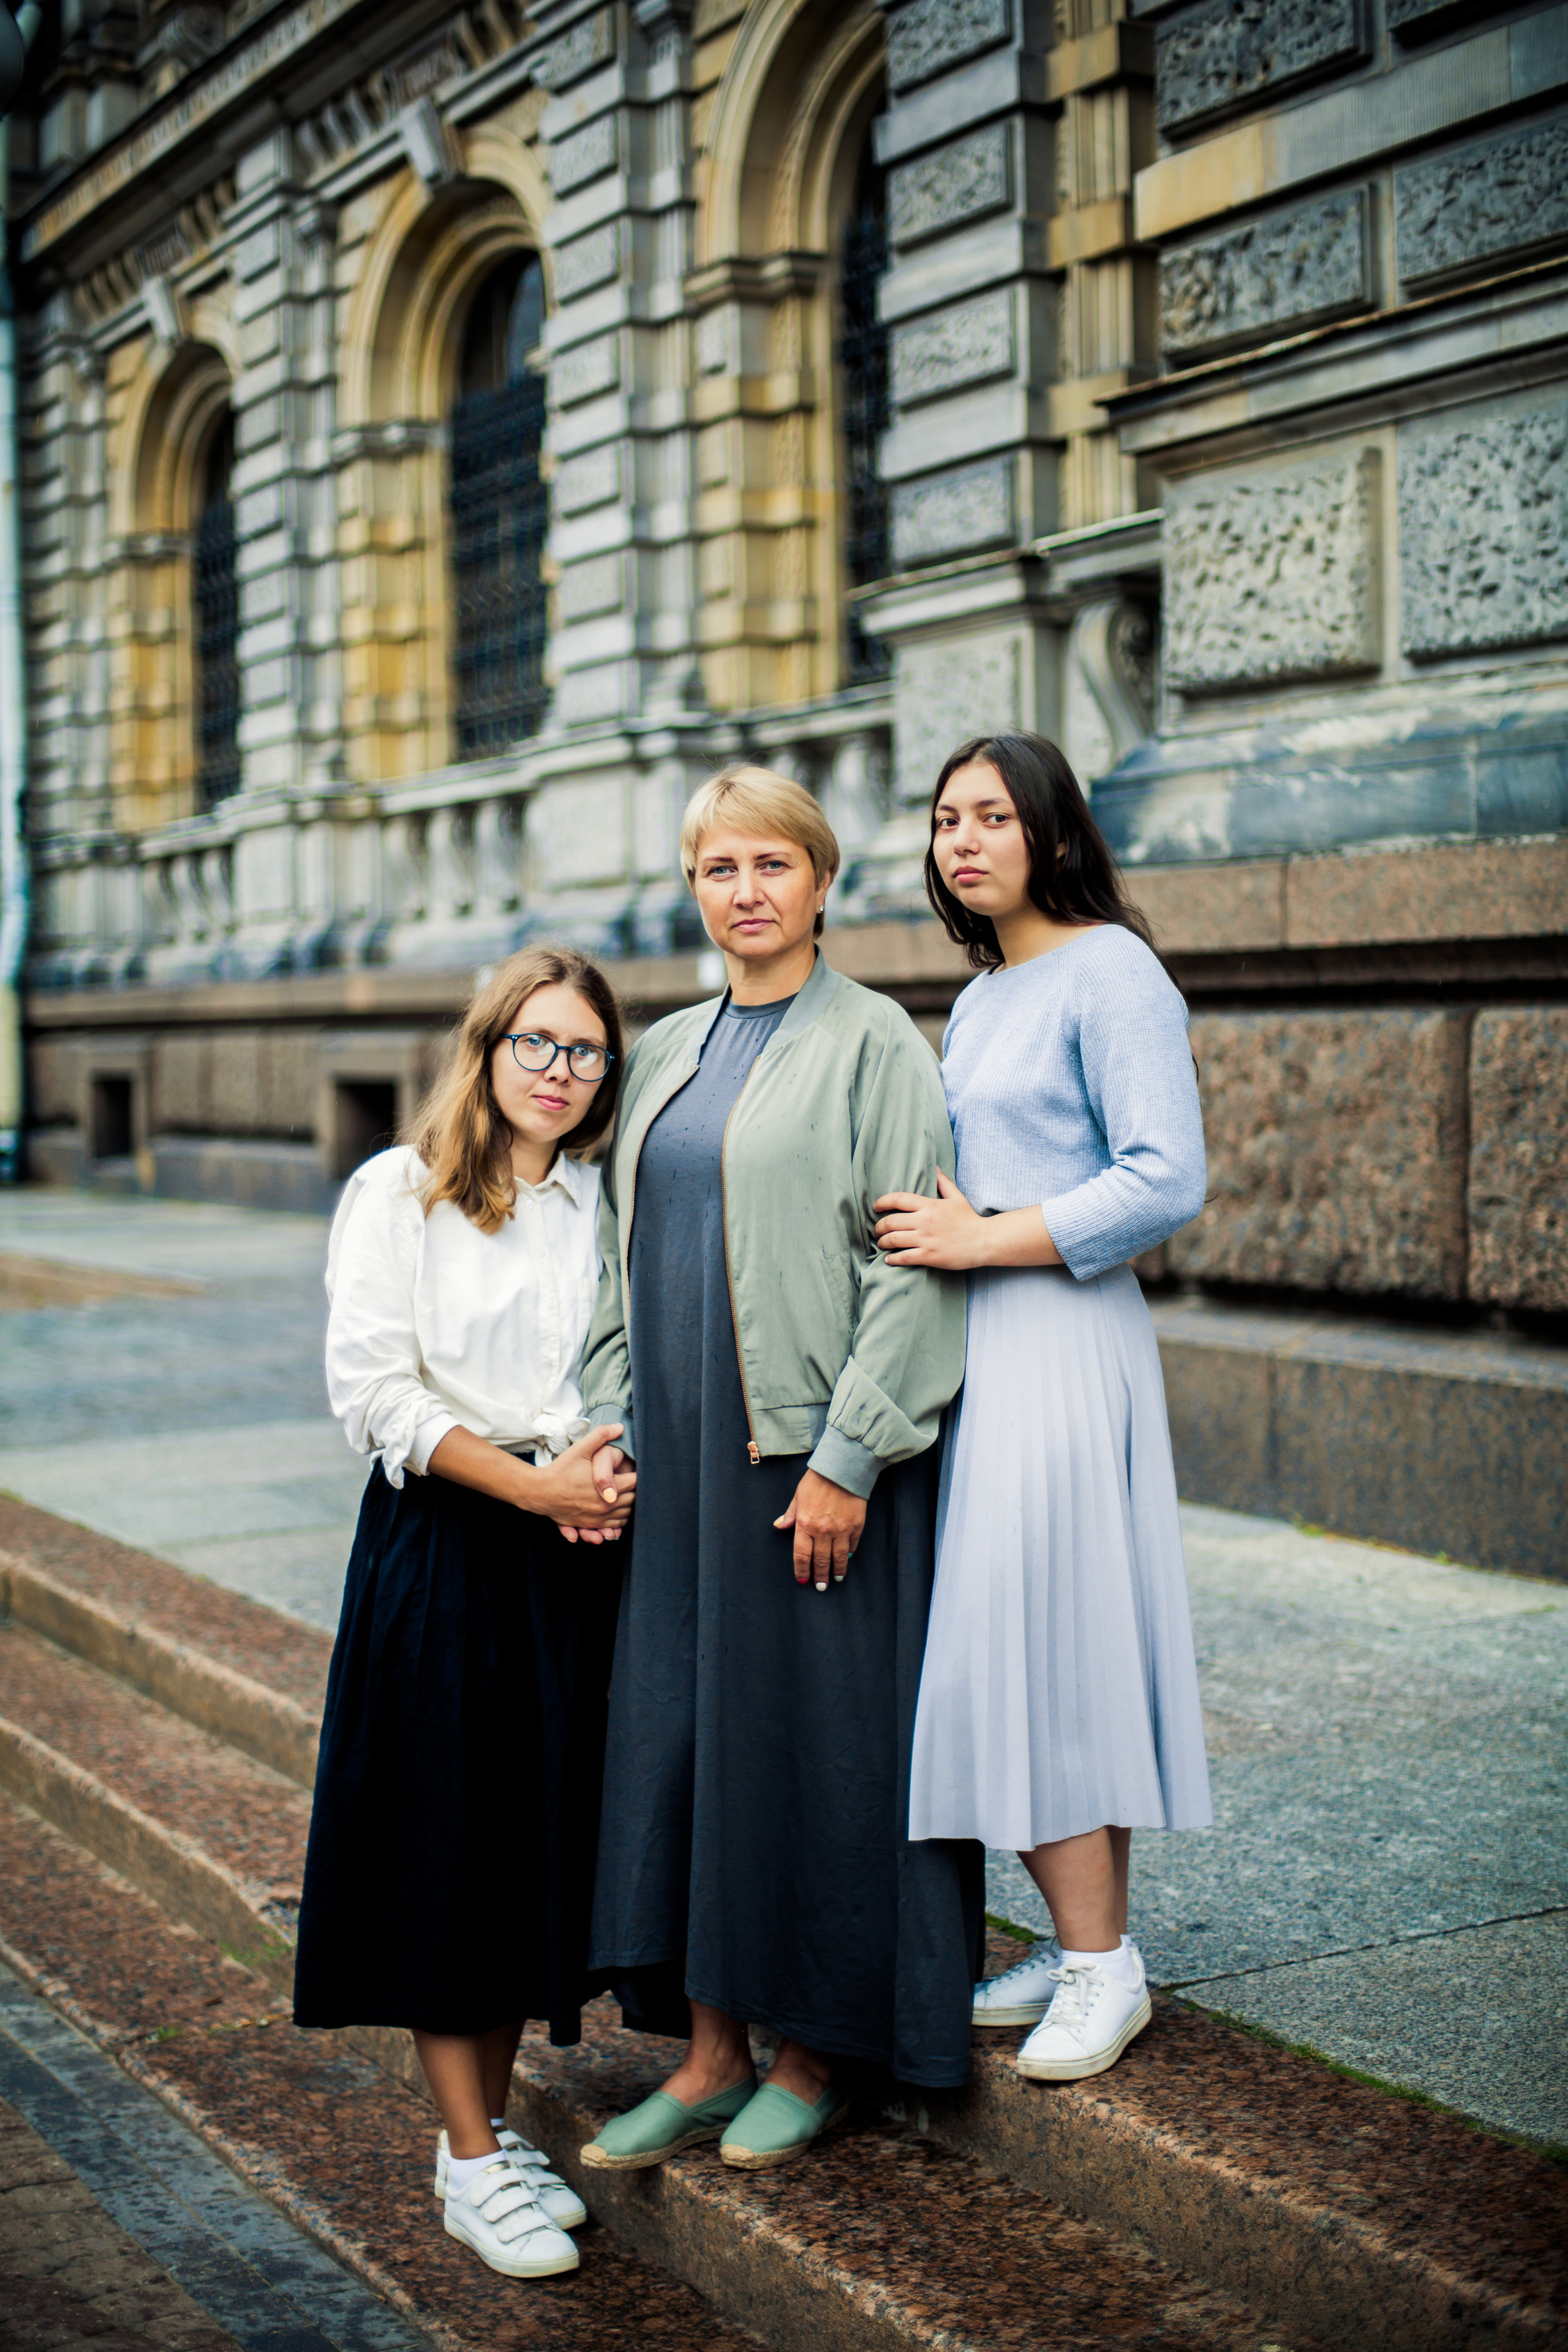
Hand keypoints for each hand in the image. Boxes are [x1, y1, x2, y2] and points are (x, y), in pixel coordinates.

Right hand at [531, 1425, 635, 1537]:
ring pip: (625, 1515)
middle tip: (628, 1479)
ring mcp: (599, 1518)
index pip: (635, 1482)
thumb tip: (620, 1427)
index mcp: (609, 1486)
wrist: (539, 1492)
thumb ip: (601, 1435)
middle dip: (633, 1490)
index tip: (632, 1468)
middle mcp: (606, 1505)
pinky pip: (613, 1526)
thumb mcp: (580, 1449)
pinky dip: (617, 1519)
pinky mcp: (590, 1525)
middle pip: (633, 1500)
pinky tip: (614, 1508)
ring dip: (627, 1505)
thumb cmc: (560, 1470)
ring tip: (622, 1493)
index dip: (636, 1474)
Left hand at [774, 1470, 866, 1591]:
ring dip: (836, 1571)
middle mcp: (822, 1531)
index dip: (801, 1570)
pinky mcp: (856, 1526)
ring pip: (838, 1558)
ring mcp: (841, 1530)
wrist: (843, 1468)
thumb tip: (779, 1526)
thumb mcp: (798, 1496)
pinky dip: (849, 1554)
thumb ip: (790, 1514)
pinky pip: (852, 1545)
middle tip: (820, 1587)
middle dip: (820, 1576)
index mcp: (805, 1524)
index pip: (801, 1555)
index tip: (802, 1580)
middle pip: (820, 1560)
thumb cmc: (817, 1480)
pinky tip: (847, 1560)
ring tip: (836, 1579)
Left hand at [874, 1170, 987, 1269]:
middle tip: (877, 1230)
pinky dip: (892, 1259)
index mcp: (929, 1205)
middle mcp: (925, 1221)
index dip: (882, 1202)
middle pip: (891, 1221)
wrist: (984, 1241)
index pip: (898, 1199)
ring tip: (882, 1243)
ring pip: (894, 1240)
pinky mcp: (930, 1256)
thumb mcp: (957, 1197)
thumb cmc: (969, 1219)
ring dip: (883, 1242)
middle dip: (879, 1226)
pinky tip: (889, 1259)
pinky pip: (904, 1257)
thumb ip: (943, 1182)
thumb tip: (935, 1167)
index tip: (876, 1207)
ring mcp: (926, 1239)